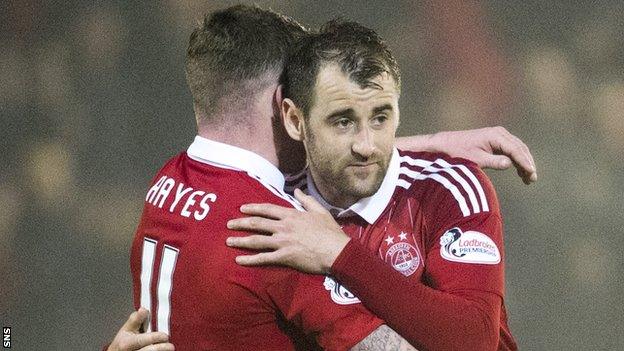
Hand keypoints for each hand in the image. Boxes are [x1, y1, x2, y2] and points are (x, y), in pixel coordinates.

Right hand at [107, 308, 173, 350]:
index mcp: (126, 343)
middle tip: (170, 346)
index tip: (165, 336)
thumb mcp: (127, 329)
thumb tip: (143, 310)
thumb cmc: (123, 342)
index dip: (155, 337)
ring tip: (167, 348)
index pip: (141, 340)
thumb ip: (136, 319)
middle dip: (161, 348)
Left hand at [226, 189, 349, 273]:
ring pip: (256, 240)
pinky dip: (250, 259)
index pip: (267, 209)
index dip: (253, 208)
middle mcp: (283, 227)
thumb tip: (297, 191)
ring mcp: (282, 242)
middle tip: (229, 224)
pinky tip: (239, 260)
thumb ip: (307, 200)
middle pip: (257, 224)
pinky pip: (263, 258)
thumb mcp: (320, 211)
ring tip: (229, 241)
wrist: (337, 251)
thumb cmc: (330, 231)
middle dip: (241, 223)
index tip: (242, 209)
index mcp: (291, 215)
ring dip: (240, 240)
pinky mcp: (284, 257)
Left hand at [398, 127, 536, 183]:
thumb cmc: (459, 152)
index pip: (516, 150)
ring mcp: (499, 136)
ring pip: (518, 149)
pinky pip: (512, 150)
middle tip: (532, 179)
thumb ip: (493, 161)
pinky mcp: (496, 141)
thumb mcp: (475, 159)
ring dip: (524, 163)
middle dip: (528, 163)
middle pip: (520, 149)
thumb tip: (510, 163)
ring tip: (528, 179)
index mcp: (496, 136)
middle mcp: (500, 133)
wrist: (446, 144)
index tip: (532, 173)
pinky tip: (520, 173)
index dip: (525, 162)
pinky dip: (517, 161)